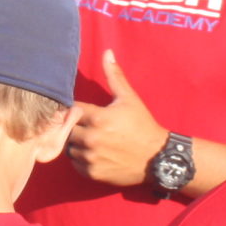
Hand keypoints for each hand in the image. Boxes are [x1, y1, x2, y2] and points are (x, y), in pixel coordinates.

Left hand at [64, 51, 164, 188]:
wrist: (157, 157)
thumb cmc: (142, 125)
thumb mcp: (129, 99)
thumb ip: (114, 76)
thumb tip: (107, 53)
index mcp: (97, 118)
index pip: (71, 110)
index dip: (77, 111)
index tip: (86, 113)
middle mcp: (91, 138)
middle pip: (68, 129)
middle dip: (76, 127)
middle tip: (90, 128)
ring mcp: (91, 157)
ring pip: (70, 148)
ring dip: (77, 144)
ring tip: (93, 140)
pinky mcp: (93, 173)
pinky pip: (75, 164)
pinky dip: (81, 159)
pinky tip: (95, 153)